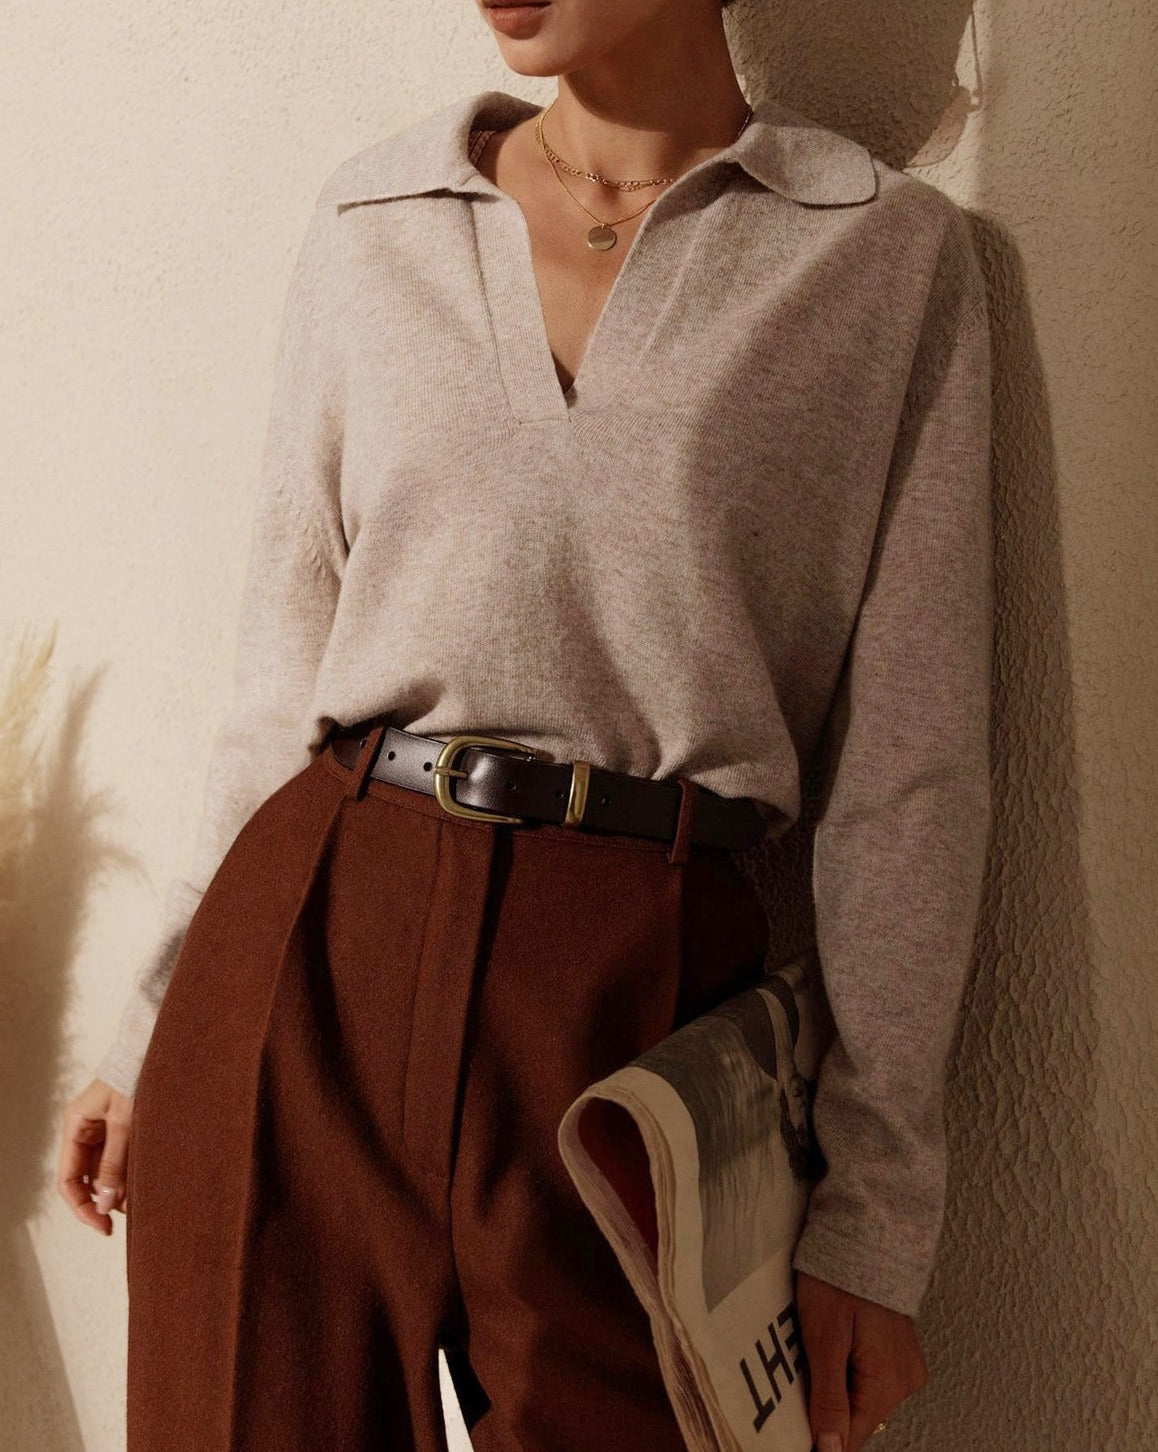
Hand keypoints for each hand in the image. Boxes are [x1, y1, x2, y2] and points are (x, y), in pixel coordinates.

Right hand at [56, 1077, 133, 1233]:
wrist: (156, 1045)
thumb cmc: (137, 1074)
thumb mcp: (125, 1121)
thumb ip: (114, 1162)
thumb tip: (105, 1204)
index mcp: (75, 1125)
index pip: (68, 1180)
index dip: (82, 1207)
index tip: (103, 1227)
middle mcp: (85, 1129)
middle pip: (86, 1178)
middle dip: (104, 1200)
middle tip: (129, 1217)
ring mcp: (104, 1127)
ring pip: (105, 1170)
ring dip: (120, 1187)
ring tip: (142, 1201)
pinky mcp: (123, 1125)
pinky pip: (121, 1156)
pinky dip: (131, 1171)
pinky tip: (146, 1182)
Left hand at [796, 1269, 927, 1451]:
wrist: (861, 1236)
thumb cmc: (838, 1280)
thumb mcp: (824, 1340)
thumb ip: (829, 1399)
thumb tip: (831, 1450)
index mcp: (887, 1385)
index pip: (851, 1438)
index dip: (819, 1437)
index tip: (794, 1426)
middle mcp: (904, 1381)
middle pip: (856, 1419)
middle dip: (825, 1408)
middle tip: (801, 1375)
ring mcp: (904, 1365)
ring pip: (861, 1398)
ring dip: (835, 1390)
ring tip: (814, 1356)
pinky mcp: (898, 1351)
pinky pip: (869, 1377)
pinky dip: (847, 1372)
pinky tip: (831, 1349)